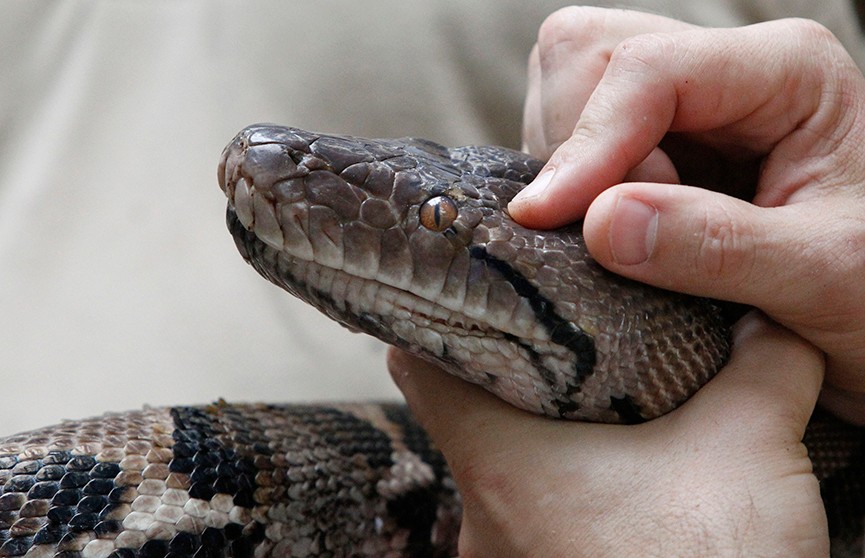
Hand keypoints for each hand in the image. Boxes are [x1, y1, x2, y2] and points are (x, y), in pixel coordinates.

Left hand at [389, 313, 826, 556]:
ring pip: (503, 476)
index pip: (417, 364)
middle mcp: (480, 518)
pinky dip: (565, 496)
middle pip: (465, 419)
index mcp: (498, 461)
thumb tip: (771, 324)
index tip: (476, 293)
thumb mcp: (748, 454)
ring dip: (547, 444)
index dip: (440, 320)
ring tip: (603, 408)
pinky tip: (621, 487)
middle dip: (516, 381)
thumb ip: (761, 370)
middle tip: (564, 341)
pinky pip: (531, 524)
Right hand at [509, 8, 864, 423]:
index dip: (587, 143)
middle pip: (587, 59)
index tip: (545, 218)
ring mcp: (681, 108)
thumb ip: (717, 246)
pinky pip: (570, 144)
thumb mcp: (824, 275)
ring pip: (566, 95)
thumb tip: (600, 223)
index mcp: (784, 72)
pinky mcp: (651, 149)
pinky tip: (614, 238)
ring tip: (626, 244)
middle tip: (612, 235)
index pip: (648, 70)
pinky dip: (571, 193)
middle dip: (574, 149)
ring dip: (570, 174)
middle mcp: (723, 73)